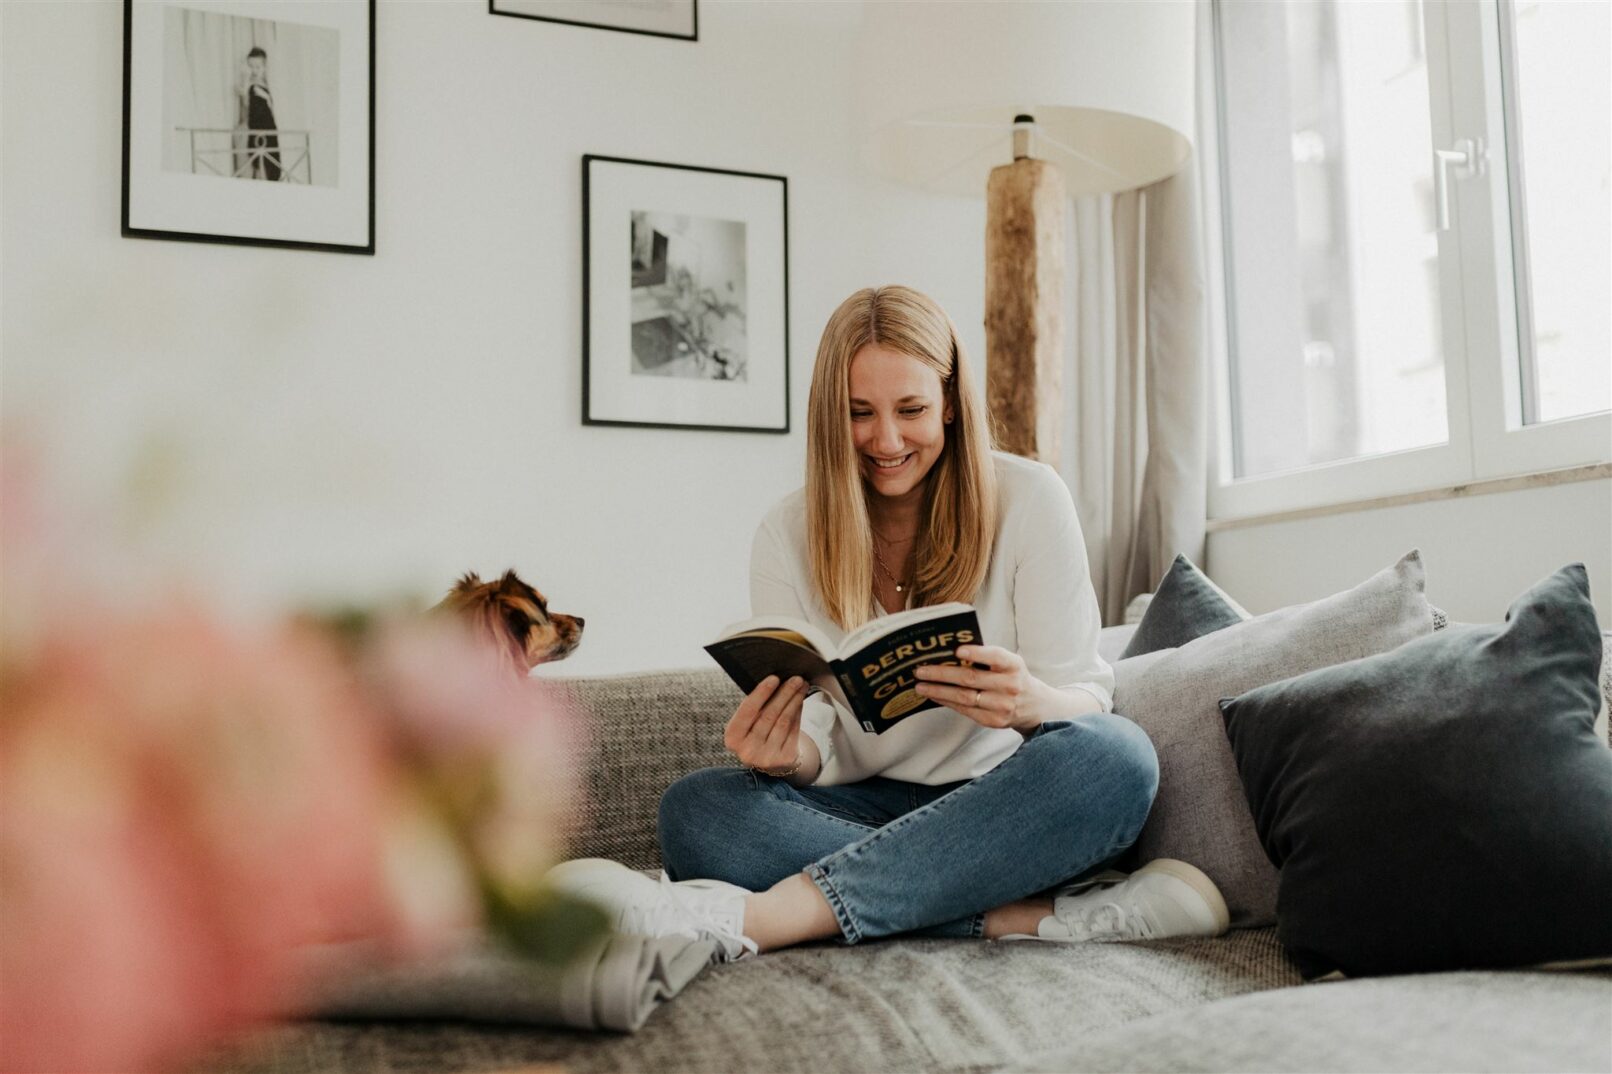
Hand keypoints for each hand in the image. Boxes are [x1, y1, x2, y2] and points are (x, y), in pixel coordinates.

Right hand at [723, 675, 806, 771]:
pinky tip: (800, 700)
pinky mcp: (784, 759)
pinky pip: (793, 730)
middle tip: (795, 678)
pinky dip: (798, 713)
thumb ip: (755, 707)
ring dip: (794, 700)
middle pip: (769, 715)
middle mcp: (747, 750)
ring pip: (783, 721)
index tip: (774, 678)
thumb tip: (775, 681)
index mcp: (733, 738)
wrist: (769, 761)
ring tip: (801, 686)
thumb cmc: (755, 733)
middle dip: (784, 694)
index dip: (761, 693)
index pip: (747, 711)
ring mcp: (766, 758)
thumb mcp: (747, 724)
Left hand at [913, 645, 1037, 732]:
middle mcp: (1010, 685)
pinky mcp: (994, 721)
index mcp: (1014, 665)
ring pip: (964, 697)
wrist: (1035, 706)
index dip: (976, 653)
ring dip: (938, 690)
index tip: (956, 651)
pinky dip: (946, 702)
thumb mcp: (1010, 663)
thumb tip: (950, 652)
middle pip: (971, 678)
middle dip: (942, 674)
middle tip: (920, 671)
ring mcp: (1002, 705)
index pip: (995, 656)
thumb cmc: (1014, 678)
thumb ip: (987, 657)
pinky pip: (965, 710)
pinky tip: (934, 695)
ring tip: (920, 685)